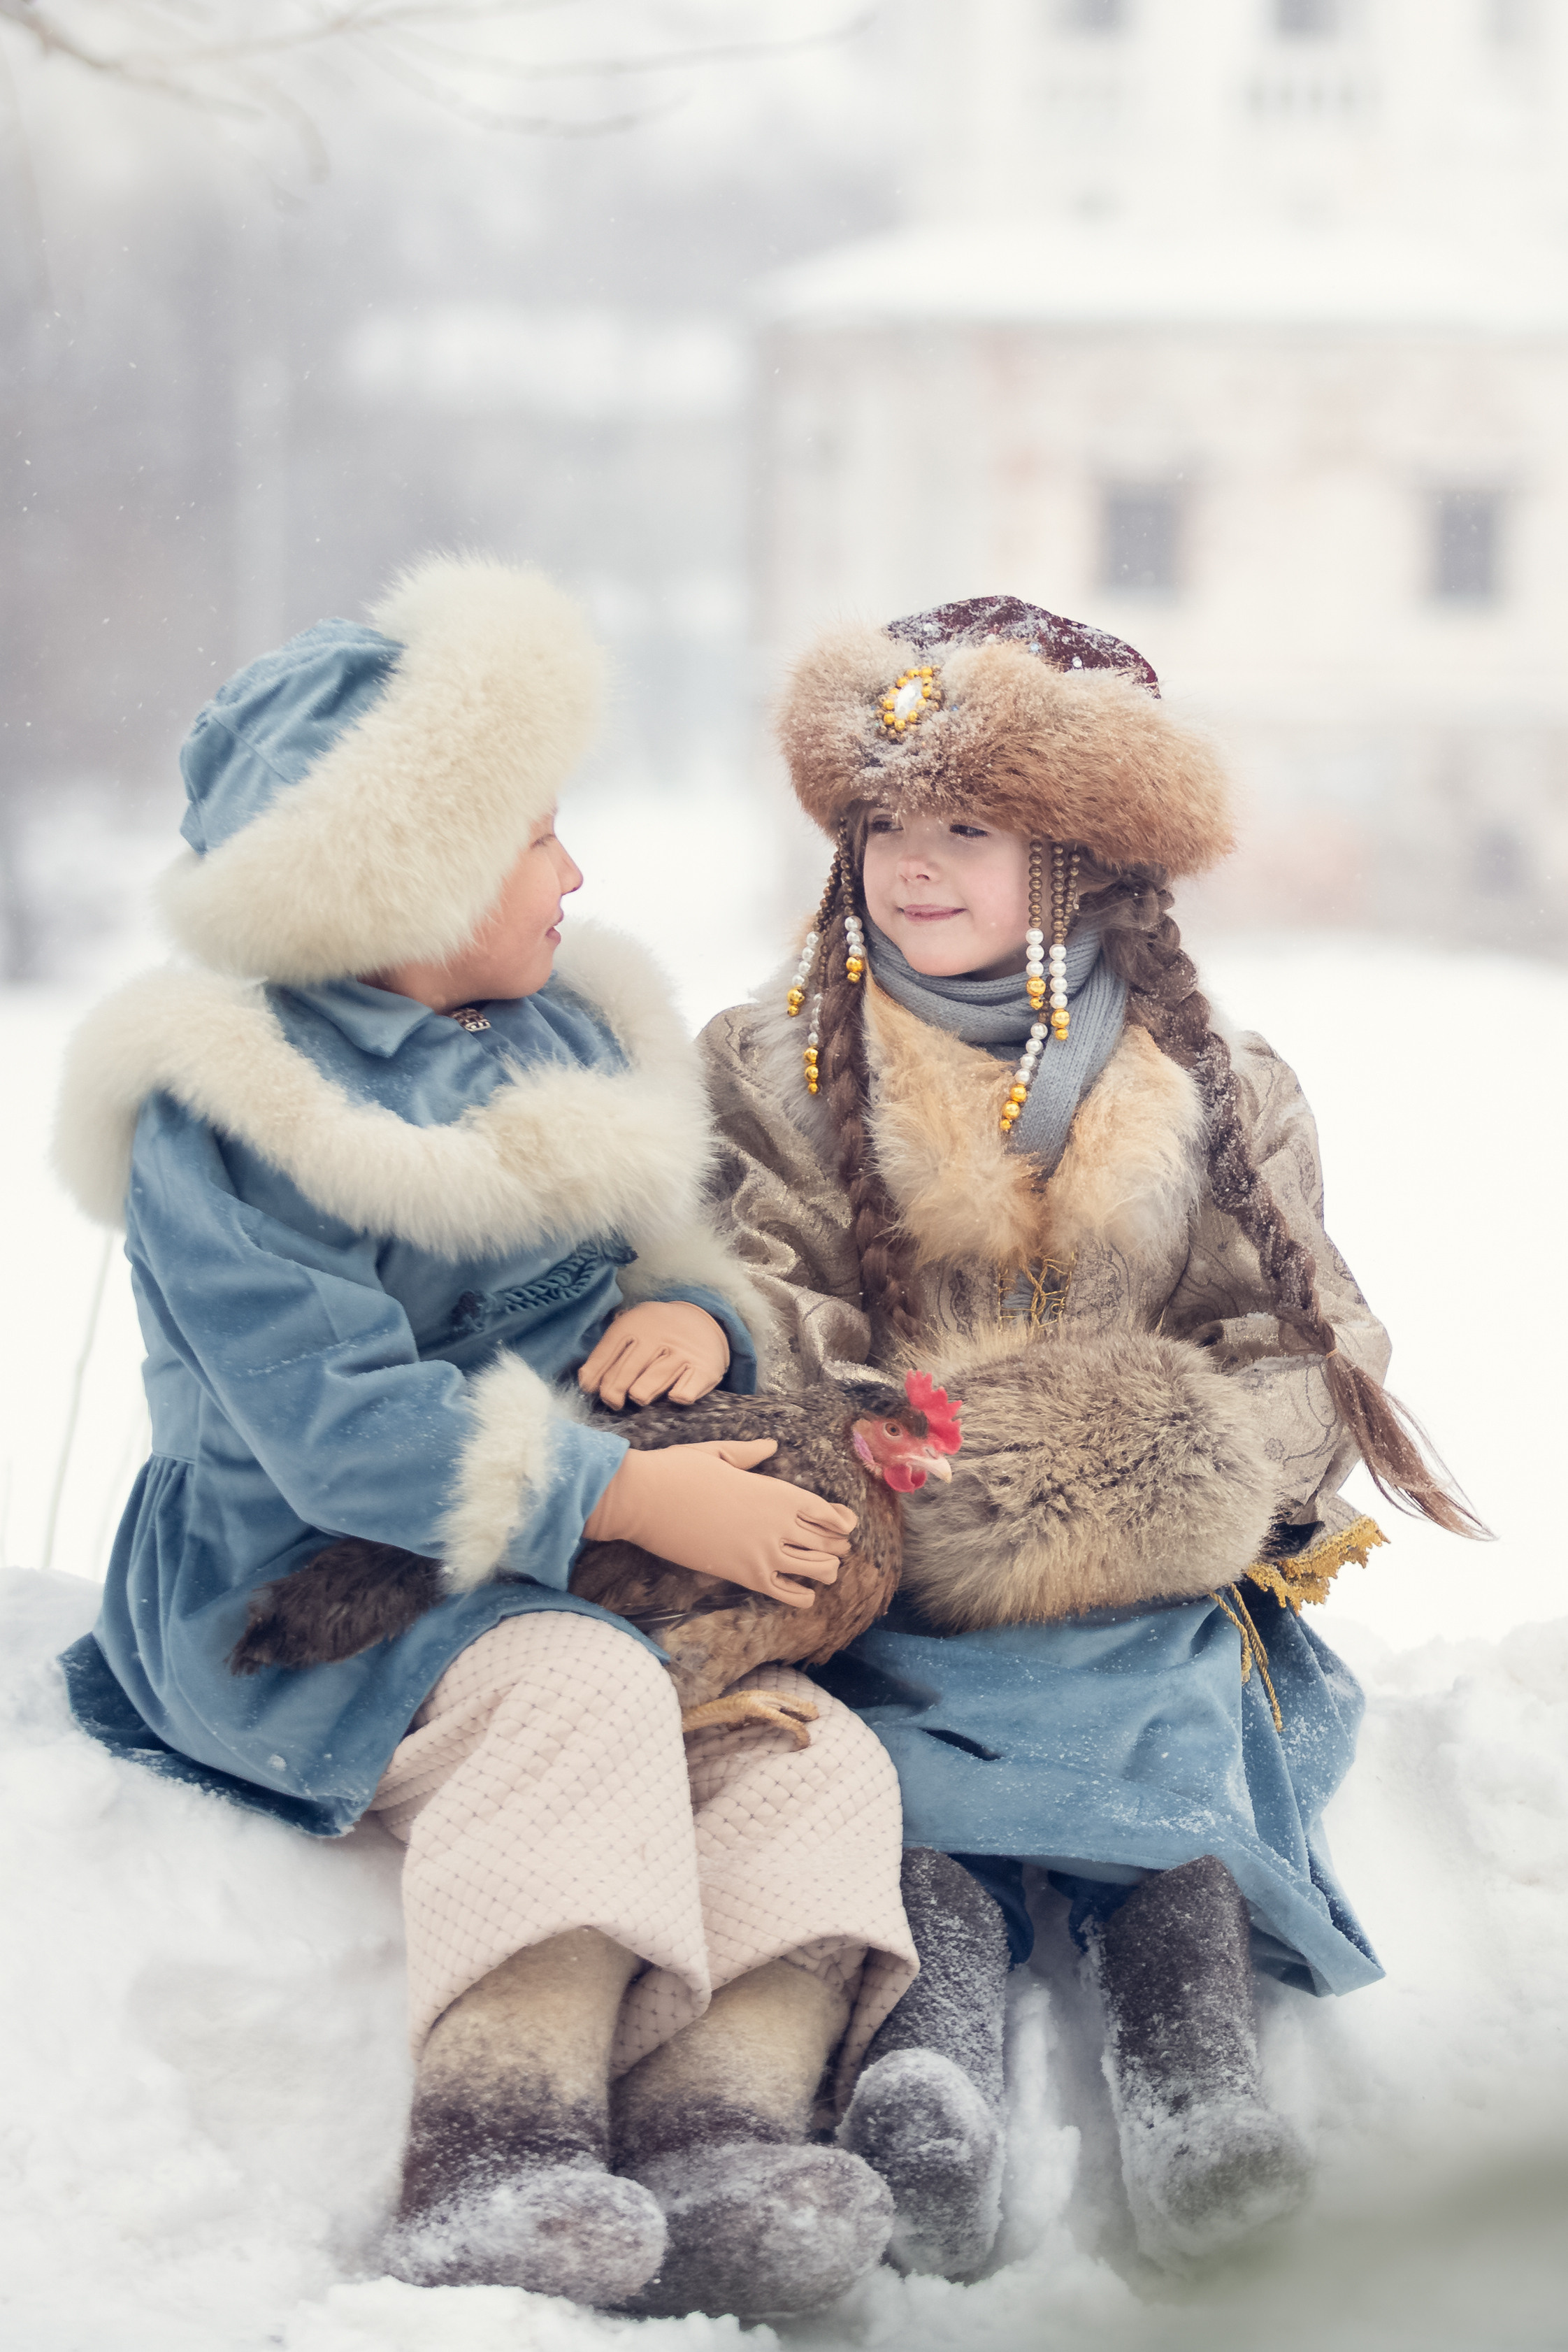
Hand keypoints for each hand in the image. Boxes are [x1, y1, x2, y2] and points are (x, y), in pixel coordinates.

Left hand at [578, 1300, 729, 1408]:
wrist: (703, 1322)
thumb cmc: (657, 1335)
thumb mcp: (632, 1331)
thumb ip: (607, 1354)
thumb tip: (586, 1382)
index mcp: (636, 1323)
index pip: (607, 1354)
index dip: (596, 1376)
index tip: (593, 1389)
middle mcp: (659, 1336)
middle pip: (625, 1373)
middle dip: (613, 1393)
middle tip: (614, 1401)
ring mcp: (682, 1353)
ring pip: (649, 1386)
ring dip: (640, 1395)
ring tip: (639, 1395)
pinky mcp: (705, 1369)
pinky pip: (683, 1395)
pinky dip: (676, 1397)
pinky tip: (673, 1393)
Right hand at [582, 1438, 856, 1607]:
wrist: (647, 1499)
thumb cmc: (679, 1470)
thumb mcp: (719, 1453)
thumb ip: (750, 1453)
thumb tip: (770, 1446)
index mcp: (777, 1491)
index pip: (828, 1511)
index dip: (841, 1520)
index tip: (846, 1525)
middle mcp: (779, 1523)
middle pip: (829, 1542)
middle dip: (837, 1546)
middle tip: (834, 1548)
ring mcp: (765, 1552)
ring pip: (818, 1569)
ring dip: (825, 1570)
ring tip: (822, 1569)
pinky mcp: (745, 1576)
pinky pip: (788, 1594)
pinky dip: (803, 1596)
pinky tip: (803, 1593)